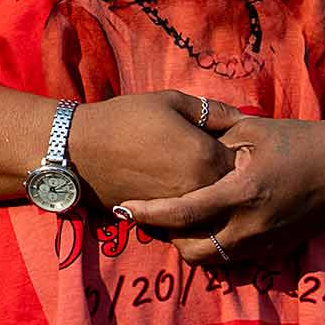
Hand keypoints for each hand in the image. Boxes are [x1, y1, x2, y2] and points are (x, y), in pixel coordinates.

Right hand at [66, 91, 234, 210]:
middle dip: (232, 178)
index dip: (242, 152)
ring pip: (212, 209)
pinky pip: (190, 220)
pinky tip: (183, 195)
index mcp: (206, 156)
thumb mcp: (170, 101)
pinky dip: (192, 211)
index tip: (235, 145)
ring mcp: (181, 210)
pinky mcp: (164, 222)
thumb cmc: (125, 119)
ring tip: (201, 181)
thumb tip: (242, 118)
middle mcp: (199, 188)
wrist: (80, 150)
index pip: (244, 161)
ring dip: (213, 197)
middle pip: (232, 189)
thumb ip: (211, 111)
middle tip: (221, 163)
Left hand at [115, 112, 324, 267]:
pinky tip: (207, 224)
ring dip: (189, 244)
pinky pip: (233, 258)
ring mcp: (266, 242)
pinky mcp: (275, 250)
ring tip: (176, 220)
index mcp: (242, 191)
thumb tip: (175, 143)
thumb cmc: (296, 140)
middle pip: (192, 250)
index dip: (150, 213)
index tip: (125, 208)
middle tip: (152, 215)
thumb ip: (211, 139)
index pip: (185, 213)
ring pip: (212, 260)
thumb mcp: (250, 129)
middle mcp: (252, 224)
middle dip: (166, 237)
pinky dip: (214, 247)